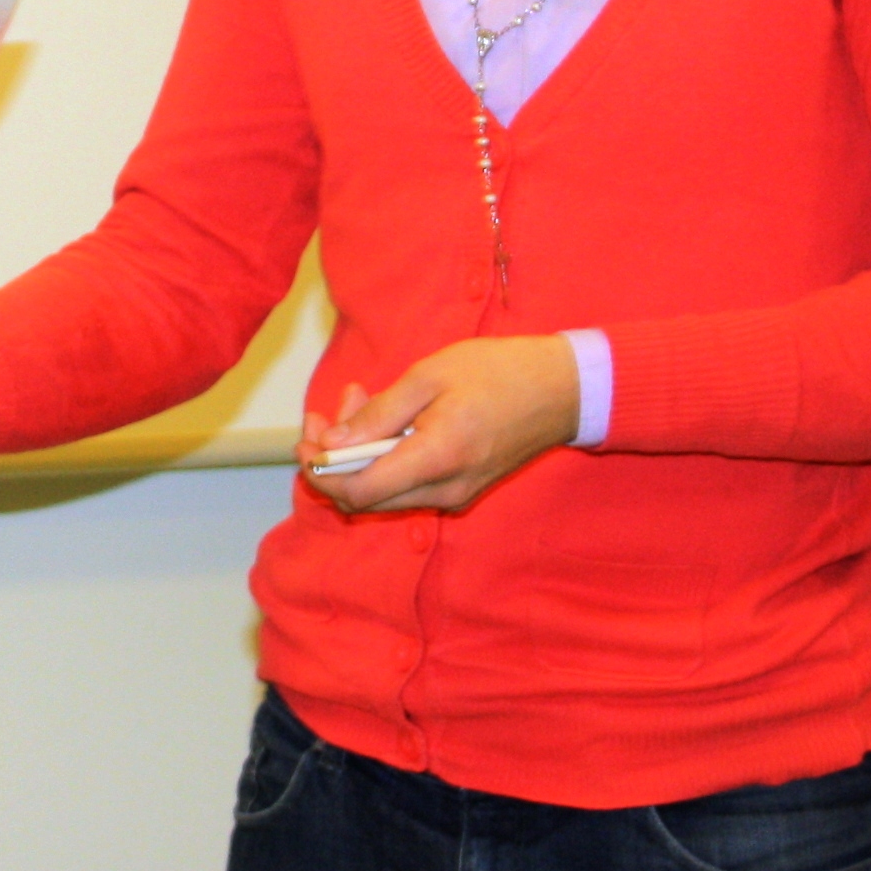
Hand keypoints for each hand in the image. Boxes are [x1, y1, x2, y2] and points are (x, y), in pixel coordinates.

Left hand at [298, 333, 584, 515]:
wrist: (563, 391)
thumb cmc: (498, 372)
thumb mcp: (430, 375)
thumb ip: (379, 413)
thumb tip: (334, 443)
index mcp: (436, 459)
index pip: (359, 491)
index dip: (322, 471)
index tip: (307, 437)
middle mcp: (445, 491)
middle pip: (365, 499)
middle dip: (336, 458)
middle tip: (331, 409)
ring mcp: (456, 496)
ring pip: (385, 493)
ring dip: (361, 455)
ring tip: (361, 399)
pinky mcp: (462, 492)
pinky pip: (409, 485)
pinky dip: (387, 458)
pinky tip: (389, 418)